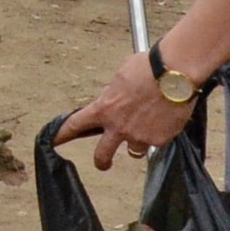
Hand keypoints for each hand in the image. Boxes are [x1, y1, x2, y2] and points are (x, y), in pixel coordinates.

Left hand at [55, 48, 202, 168]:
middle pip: (102, 155)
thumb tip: (115, 96)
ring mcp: (139, 137)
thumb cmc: (148, 67)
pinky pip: (157, 142)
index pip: (75, 125)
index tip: (53, 141)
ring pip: (135, 149)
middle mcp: (119, 127)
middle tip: (103, 163)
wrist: (176, 74)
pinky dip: (160, 133)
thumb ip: (114, 92)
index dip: (61, 135)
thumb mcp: (121, 75)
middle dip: (101, 161)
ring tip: (150, 123)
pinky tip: (167, 118)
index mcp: (104, 108)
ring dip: (139, 140)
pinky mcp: (159, 141)